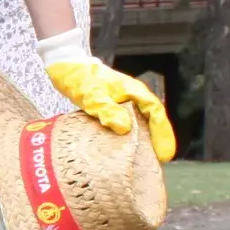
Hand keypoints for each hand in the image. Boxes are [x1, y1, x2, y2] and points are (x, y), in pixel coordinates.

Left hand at [38, 34, 175, 161]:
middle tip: (159, 162)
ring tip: (147, 160)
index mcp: (134, 91)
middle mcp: (134, 96)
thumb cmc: (80, 78)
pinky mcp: (114, 107)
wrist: (65, 66)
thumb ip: (108, 110)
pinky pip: (129, 123)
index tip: (164, 154)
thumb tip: (125, 128)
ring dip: (146, 139)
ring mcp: (125, 102)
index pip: (156, 113)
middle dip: (158, 139)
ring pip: (142, 122)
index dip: (162, 134)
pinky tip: (127, 149)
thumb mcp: (92, 95)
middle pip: (153, 119)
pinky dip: (131, 136)